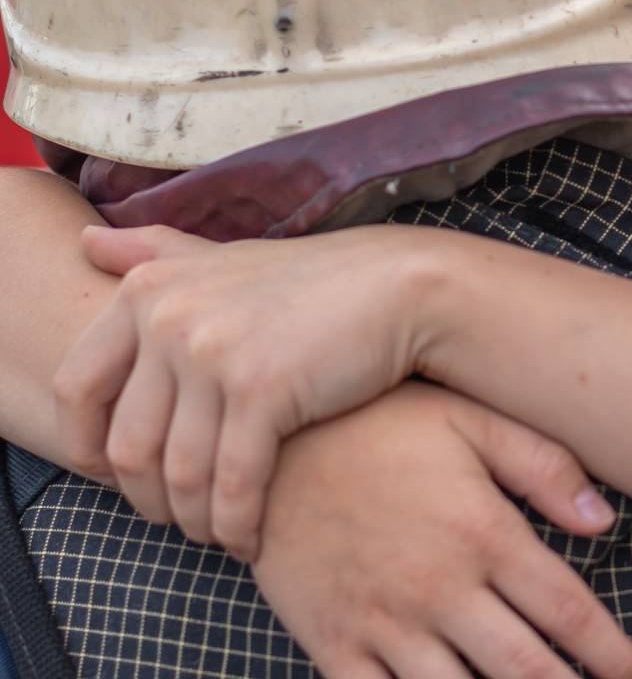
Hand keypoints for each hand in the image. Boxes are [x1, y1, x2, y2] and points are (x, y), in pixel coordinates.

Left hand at [55, 222, 439, 556]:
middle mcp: (169, 317)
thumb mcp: (225, 259)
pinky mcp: (262, 391)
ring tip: (216, 534)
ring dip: (196, 522)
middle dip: (149, 499)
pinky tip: (250, 540)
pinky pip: (232, 484)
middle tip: (178, 518)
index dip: (88, 447)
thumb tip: (84, 240)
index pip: (79, 388)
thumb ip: (154, 255)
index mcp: (149, 290)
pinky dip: (237, 525)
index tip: (120, 477)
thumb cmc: (316, 283)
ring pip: (179, 474)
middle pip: (127, 444)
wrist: (404, 289)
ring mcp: (213, 354)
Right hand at [255, 383, 631, 678]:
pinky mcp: (333, 642)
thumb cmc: (382, 423)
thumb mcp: (471, 421)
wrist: (267, 441)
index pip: (567, 612)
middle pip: (524, 669)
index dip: (612, 655)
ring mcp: (383, 622)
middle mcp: (440, 588)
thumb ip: (545, 467)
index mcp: (484, 534)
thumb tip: (605, 522)